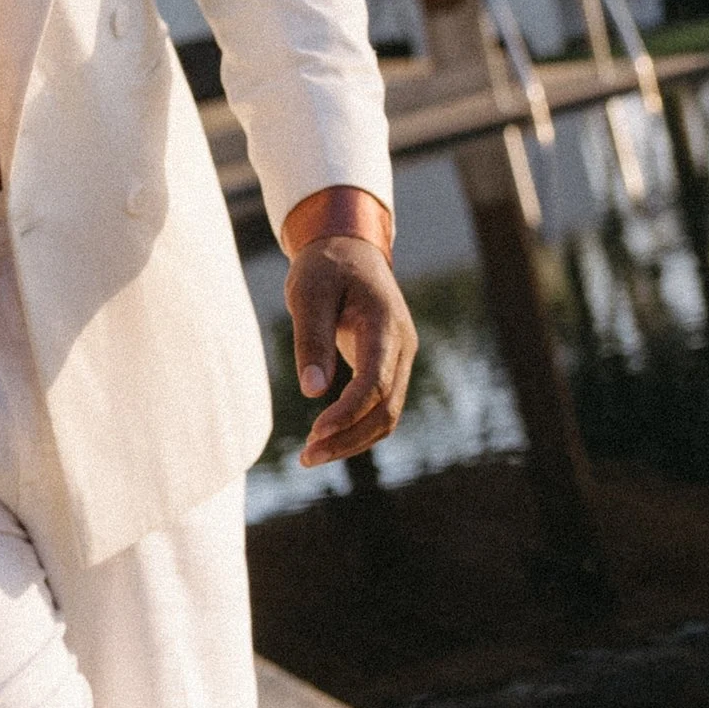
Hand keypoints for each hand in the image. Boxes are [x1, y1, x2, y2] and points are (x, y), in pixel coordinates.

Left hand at [288, 236, 416, 465]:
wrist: (350, 250)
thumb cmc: (325, 267)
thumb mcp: (308, 294)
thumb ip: (312, 339)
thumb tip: (313, 392)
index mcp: (385, 325)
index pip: (376, 382)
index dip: (348, 412)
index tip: (316, 433)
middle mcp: (402, 346)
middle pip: (386, 408)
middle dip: (348, 438)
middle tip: (306, 457)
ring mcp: (400, 358)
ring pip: (388, 415)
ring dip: (354, 440)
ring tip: (311, 455)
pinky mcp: (390, 366)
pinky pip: (382, 408)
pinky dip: (358, 428)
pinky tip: (328, 439)